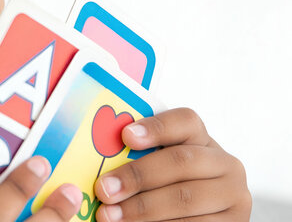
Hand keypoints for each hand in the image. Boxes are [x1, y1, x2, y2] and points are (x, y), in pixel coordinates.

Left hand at [94, 108, 250, 220]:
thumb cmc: (169, 186)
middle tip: (104, 189)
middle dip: (137, 176)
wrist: (201, 217)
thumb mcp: (161, 164)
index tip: (125, 136)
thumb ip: (140, 156)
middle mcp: (225, 164)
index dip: (155, 127)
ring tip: (109, 216)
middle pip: (180, 161)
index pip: (184, 121)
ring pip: (184, 199)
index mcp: (203, 139)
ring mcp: (233, 196)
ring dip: (142, 209)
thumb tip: (98, 157)